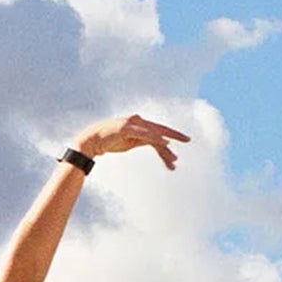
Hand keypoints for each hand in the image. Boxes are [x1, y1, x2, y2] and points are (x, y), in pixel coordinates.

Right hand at [73, 115, 189, 169]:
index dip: (172, 133)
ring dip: (165, 148)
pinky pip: (145, 134)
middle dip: (175, 135)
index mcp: (140, 124)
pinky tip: (165, 144)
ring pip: (154, 134)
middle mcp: (138, 121)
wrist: (92, 141)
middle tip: (188, 140)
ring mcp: (132, 124)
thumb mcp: (131, 141)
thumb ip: (144, 140)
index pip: (159, 128)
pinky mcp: (127, 129)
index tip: (185, 139)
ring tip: (174, 159)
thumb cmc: (111, 141)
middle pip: (160, 129)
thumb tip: (159, 144)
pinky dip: (156, 138)